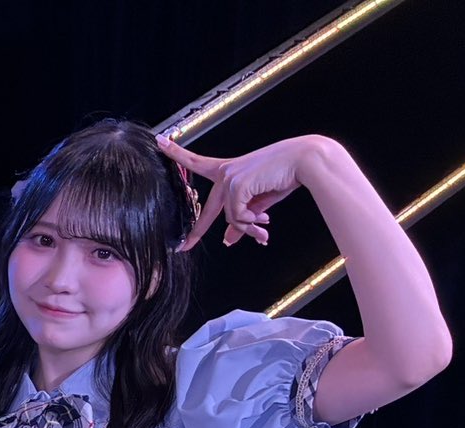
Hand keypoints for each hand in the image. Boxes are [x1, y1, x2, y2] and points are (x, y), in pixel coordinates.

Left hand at [159, 134, 327, 250]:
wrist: (304, 161)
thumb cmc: (284, 176)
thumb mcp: (259, 201)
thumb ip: (241, 219)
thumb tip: (227, 240)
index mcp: (228, 170)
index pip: (197, 162)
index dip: (177, 153)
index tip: (159, 141)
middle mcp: (225, 172)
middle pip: (209, 209)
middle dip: (196, 233)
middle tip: (183, 248)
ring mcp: (230, 178)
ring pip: (231, 217)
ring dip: (250, 228)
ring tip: (265, 232)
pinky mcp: (237, 185)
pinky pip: (239, 216)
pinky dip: (253, 223)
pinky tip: (266, 221)